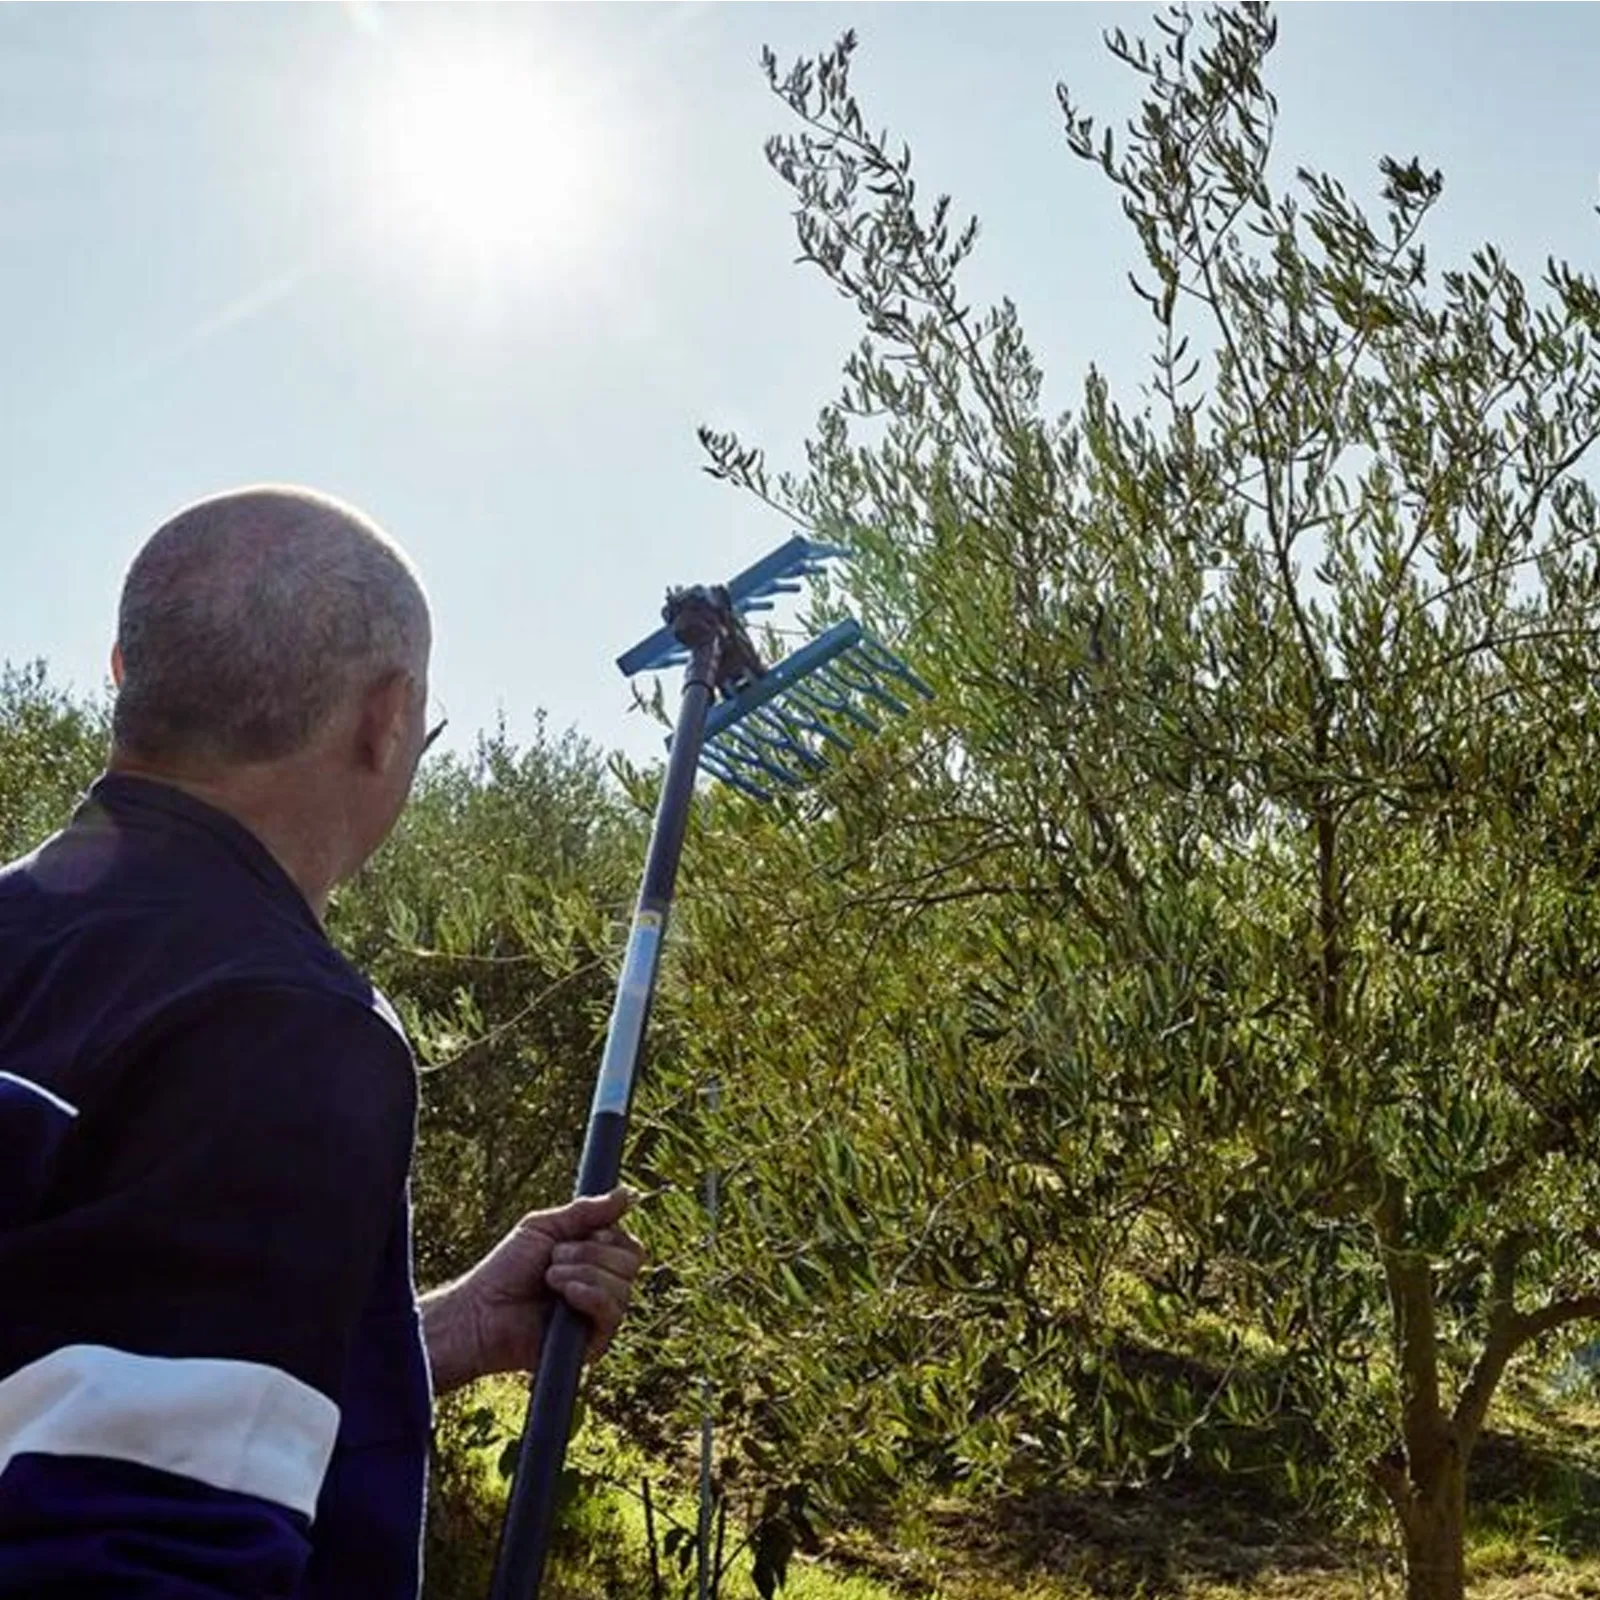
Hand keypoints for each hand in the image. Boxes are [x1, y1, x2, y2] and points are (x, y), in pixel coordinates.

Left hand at [421, 1188, 644, 1393]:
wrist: (481, 1310)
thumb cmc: (507, 1270)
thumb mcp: (546, 1228)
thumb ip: (587, 1212)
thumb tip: (628, 1193)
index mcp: (596, 1262)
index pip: (631, 1246)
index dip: (610, 1234)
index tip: (584, 1232)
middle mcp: (604, 1289)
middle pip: (631, 1261)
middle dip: (590, 1251)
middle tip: (553, 1258)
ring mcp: (600, 1317)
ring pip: (623, 1285)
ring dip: (583, 1273)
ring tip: (549, 1278)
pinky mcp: (594, 1344)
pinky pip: (612, 1313)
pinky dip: (591, 1295)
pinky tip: (567, 1295)